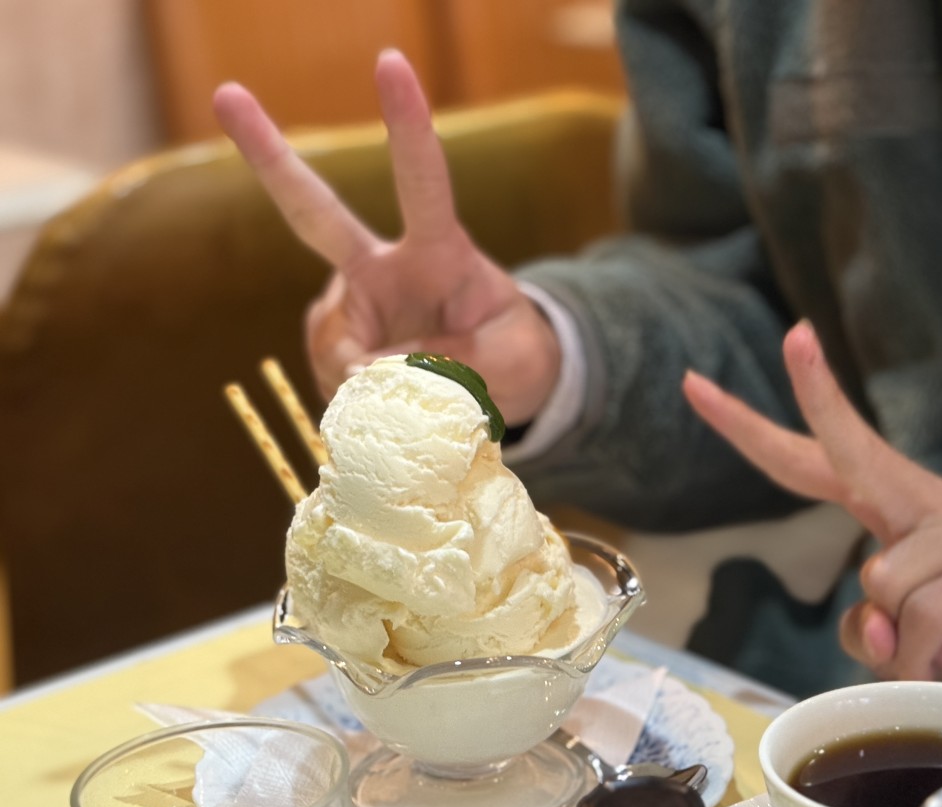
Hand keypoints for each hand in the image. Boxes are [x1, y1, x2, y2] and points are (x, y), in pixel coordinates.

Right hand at [213, 49, 560, 421]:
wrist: (494, 388)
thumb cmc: (513, 357)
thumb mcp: (509, 361)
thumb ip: (449, 364)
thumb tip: (366, 374)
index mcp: (438, 252)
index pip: (423, 182)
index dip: (407, 127)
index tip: (390, 63)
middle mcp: (380, 269)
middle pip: (315, 212)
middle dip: (269, 155)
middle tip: (226, 94)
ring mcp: (348, 307)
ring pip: (334, 347)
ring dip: (374, 388)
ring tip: (424, 404)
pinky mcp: (332, 346)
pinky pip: (331, 381)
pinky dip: (361, 407)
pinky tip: (391, 405)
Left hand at [682, 320, 941, 718]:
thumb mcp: (894, 640)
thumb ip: (866, 626)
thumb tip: (878, 618)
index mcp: (896, 510)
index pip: (821, 459)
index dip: (756, 431)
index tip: (698, 387)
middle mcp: (935, 502)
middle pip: (856, 449)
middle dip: (817, 395)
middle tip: (795, 335)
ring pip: (883, 577)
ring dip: (897, 637)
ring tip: (936, 650)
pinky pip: (927, 613)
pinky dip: (923, 656)